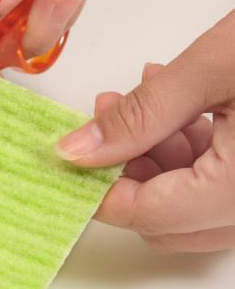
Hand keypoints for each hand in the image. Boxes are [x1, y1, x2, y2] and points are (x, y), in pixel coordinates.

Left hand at [56, 11, 234, 252]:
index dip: (98, 190)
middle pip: (170, 222)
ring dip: (158, 162)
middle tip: (105, 122)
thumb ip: (141, 114)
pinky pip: (227, 190)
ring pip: (196, 209)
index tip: (70, 158)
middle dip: (127, 174)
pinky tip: (185, 109)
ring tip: (144, 98)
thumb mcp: (217, 65)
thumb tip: (77, 150)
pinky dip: (195, 157)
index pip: (148, 217)